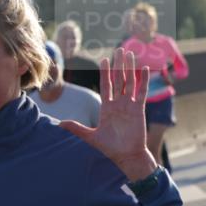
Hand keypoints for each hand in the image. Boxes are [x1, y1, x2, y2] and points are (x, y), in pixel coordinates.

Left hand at [59, 48, 156, 181]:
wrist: (126, 156)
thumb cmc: (110, 148)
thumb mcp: (91, 136)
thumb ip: (77, 128)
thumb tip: (59, 124)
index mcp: (107, 107)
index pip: (106, 85)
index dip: (105, 72)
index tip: (104, 59)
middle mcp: (118, 103)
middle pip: (118, 79)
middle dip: (118, 65)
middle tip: (120, 49)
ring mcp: (129, 105)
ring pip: (129, 82)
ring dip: (130, 68)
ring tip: (130, 54)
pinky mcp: (139, 109)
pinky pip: (141, 92)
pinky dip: (144, 80)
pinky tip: (145, 69)